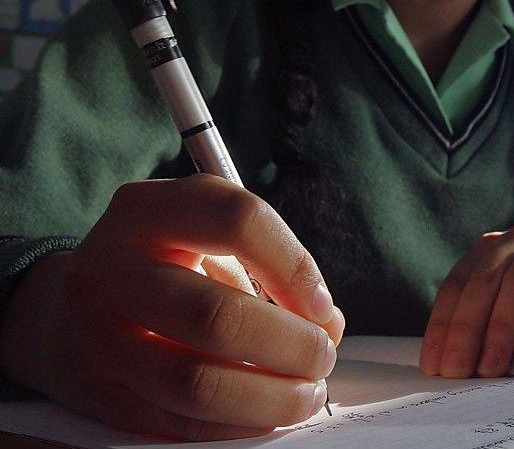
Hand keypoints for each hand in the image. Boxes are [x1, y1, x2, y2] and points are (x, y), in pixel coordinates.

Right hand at [0, 174, 344, 440]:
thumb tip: (327, 325)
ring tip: (305, 393)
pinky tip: (265, 415)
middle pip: (217, 315)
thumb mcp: (207, 240)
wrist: (64, 310)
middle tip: (321, 357)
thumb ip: (270, 269)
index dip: (294, 267)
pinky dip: (237, 426)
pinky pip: (178, 423)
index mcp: (147, 210)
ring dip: (269, 398)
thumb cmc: (162, 268)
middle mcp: (110, 268)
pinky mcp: (97, 392)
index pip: (238, 221)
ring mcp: (95, 335)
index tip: (322, 305)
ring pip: (195, 382)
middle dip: (290, 345)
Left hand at [419, 220, 513, 378]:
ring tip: (491, 364)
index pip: (458, 283)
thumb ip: (490, 328)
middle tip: (457, 369)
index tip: (434, 363)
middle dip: (466, 328)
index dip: (443, 324)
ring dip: (500, 324)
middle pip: (484, 278)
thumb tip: (452, 366)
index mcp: (498, 247)